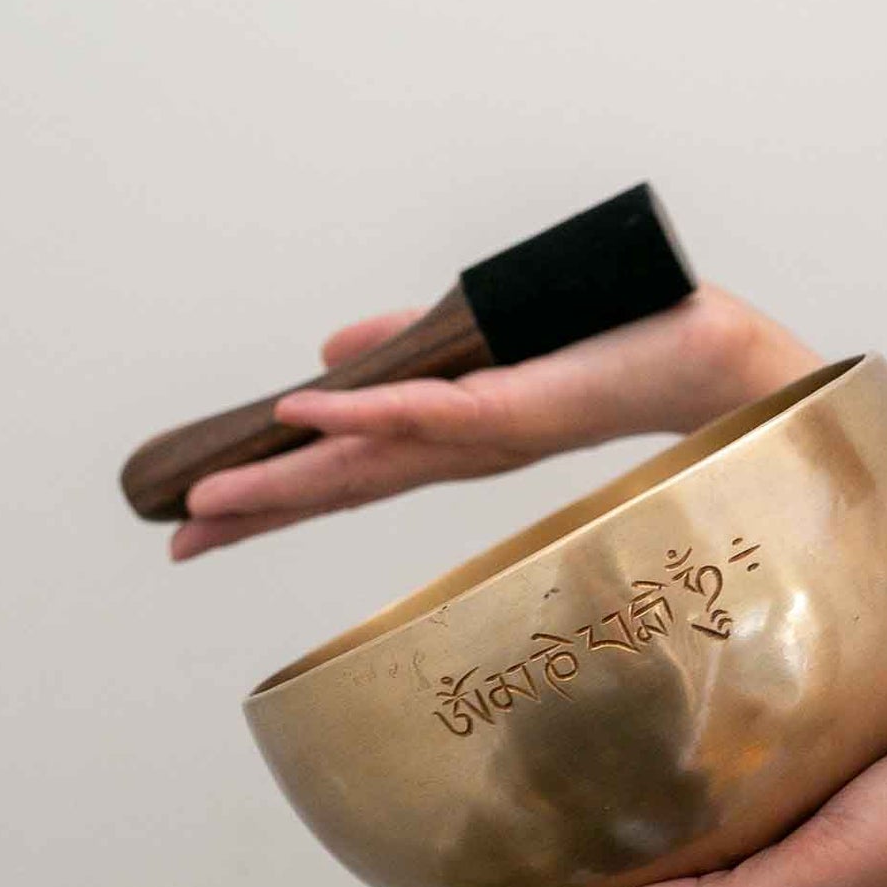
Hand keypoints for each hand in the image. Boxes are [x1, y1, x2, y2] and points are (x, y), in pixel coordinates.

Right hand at [170, 286, 817, 559]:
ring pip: (368, 462)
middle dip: (257, 513)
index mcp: (452, 439)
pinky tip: (302, 415)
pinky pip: (429, 408)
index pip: (348, 473)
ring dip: (286, 479)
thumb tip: (333, 350)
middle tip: (177, 543)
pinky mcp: (518, 403)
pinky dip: (364, 413)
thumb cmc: (615, 346)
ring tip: (206, 502)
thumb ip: (410, 353)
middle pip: (343, 486)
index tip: (198, 522)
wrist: (710, 352)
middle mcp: (461, 449)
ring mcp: (486, 431)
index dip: (271, 495)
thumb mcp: (487, 344)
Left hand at [478, 684, 886, 886]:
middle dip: (565, 864)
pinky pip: (738, 755)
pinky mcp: (826, 755)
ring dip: (623, 801)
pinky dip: (689, 747)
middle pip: (640, 873)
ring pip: (685, 810)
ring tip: (563, 759)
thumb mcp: (814, 878)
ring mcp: (795, 807)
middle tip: (496, 830)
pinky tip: (670, 698)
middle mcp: (761, 858)